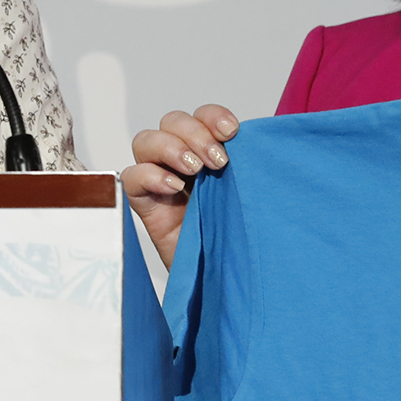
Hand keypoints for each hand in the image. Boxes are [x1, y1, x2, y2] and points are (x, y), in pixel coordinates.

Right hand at [120, 105, 238, 268]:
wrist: (223, 283)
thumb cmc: (238, 240)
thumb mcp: (251, 198)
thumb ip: (252, 170)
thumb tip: (268, 145)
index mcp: (209, 152)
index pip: (203, 117)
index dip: (213, 116)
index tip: (232, 132)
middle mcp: (182, 161)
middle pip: (172, 122)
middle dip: (194, 133)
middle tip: (217, 160)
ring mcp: (160, 180)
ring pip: (146, 140)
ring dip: (171, 148)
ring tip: (194, 170)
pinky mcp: (145, 203)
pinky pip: (131, 177)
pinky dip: (149, 175)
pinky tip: (173, 188)